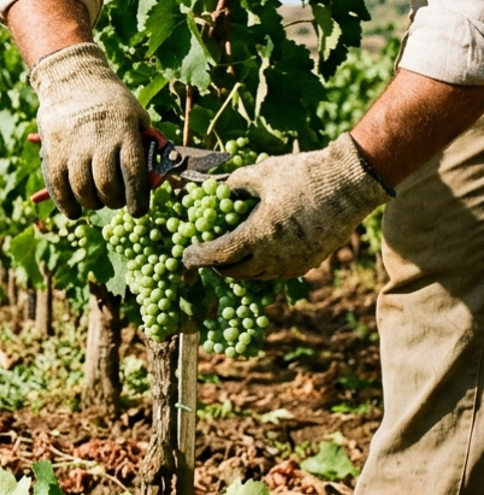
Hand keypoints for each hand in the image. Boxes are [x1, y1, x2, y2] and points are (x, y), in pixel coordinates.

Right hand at [30, 43, 149, 218]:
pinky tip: (75, 210)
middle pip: (106, 184)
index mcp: (124, 130)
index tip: (139, 211)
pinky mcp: (52, 152)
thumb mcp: (136, 116)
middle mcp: (98, 139)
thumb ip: (146, 145)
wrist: (72, 80)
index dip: (137, 198)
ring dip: (91, 204)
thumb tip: (157, 178)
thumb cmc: (112, 105)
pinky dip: (67, 205)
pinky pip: (58, 187)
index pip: (133, 172)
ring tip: (95, 201)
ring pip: (82, 190)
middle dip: (114, 201)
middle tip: (115, 201)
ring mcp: (73, 146)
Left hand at [183, 134, 390, 279]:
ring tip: (232, 253)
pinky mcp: (310, 263)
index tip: (186, 256)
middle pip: (234, 273)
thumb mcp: (261, 173)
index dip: (197, 258)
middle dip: (217, 266)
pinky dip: (263, 267)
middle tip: (208, 255)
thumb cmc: (304, 175)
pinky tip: (260, 252)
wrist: (353, 182)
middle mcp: (274, 257)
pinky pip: (278, 273)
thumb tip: (217, 189)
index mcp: (258, 235)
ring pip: (256, 276)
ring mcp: (294, 263)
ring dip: (240, 268)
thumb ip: (233, 184)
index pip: (217, 256)